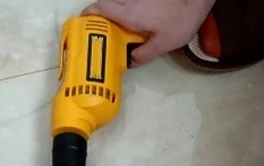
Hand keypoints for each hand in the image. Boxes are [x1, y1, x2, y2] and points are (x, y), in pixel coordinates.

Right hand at [82, 0, 214, 64]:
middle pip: (105, 1)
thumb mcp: (163, 45)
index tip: (82, 23)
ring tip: (113, 26)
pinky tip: (130, 18)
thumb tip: (131, 61)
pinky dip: (123, 7)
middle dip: (97, 13)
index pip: (101, 8)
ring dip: (111, 9)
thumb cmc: (181, 20)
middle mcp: (130, 0)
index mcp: (130, 13)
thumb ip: (144, 54)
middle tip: (97, 29)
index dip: (88, 14)